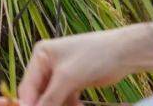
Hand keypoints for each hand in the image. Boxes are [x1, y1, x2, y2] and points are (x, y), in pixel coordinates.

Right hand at [17, 30, 134, 105]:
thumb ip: (50, 97)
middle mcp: (47, 63)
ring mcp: (60, 73)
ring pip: (52, 98)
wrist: (125, 53)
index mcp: (40, 55)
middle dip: (45, 105)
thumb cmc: (95, 56)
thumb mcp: (69, 78)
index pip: (28, 86)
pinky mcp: (73, 81)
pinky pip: (64, 99)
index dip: (28, 104)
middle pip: (39, 93)